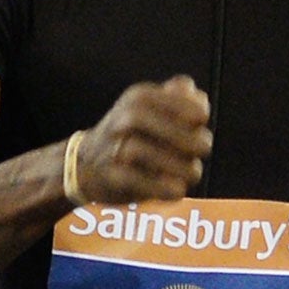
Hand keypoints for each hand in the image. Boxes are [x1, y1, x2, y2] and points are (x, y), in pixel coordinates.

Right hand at [74, 76, 213, 202]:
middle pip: (163, 127)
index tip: (202, 122)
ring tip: (193, 173)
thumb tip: (200, 99)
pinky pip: (136, 180)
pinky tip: (177, 191)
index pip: (174, 100)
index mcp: (138, 98)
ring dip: (178, 166)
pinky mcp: (110, 176)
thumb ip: (178, 99)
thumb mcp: (151, 109)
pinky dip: (160, 187)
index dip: (194, 111)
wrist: (85, 166)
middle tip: (203, 150)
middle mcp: (123, 120)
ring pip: (147, 153)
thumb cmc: (131, 136)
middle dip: (190, 140)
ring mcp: (113, 148)